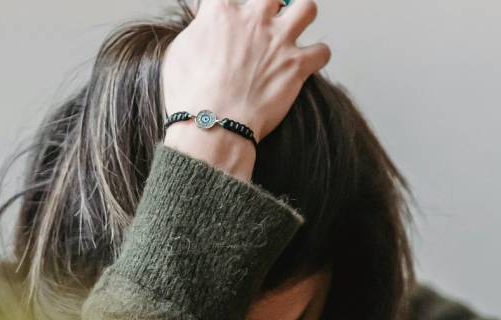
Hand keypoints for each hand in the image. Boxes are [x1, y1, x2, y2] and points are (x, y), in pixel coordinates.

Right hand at [162, 0, 330, 178]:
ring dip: (301, 18)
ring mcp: (279, 41)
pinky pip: (322, 51)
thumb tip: (202, 28)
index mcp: (222, 13)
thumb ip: (196, 32)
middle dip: (270, 7)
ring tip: (291, 33)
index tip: (222, 21)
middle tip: (263, 25)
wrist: (212, 126)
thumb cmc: (190, 96)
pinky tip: (305, 64)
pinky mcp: (297, 66)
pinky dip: (316, 57)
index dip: (224, 9)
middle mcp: (254, 20)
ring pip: (306, 8)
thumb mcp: (178, 54)